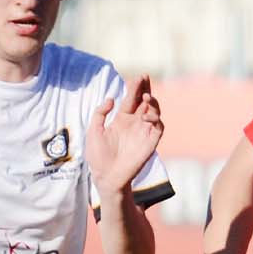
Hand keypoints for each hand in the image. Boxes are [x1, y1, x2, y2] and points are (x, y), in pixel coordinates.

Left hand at [87, 74, 163, 196]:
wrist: (106, 176)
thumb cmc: (98, 156)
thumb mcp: (93, 131)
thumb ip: (100, 113)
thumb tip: (112, 98)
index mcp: (121, 119)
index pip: (131, 99)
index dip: (135, 87)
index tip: (138, 77)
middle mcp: (134, 123)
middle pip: (145, 101)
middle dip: (146, 89)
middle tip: (146, 78)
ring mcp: (143, 132)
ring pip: (154, 111)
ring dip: (153, 102)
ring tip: (146, 97)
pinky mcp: (150, 142)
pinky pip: (159, 127)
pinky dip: (156, 119)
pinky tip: (147, 115)